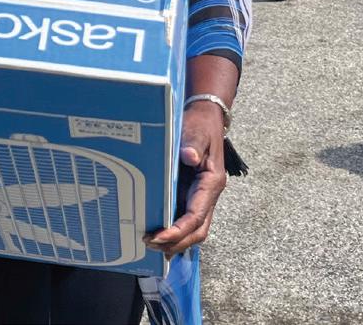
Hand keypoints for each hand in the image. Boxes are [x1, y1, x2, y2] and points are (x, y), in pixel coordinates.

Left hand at [144, 101, 226, 257]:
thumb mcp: (196, 131)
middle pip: (197, 230)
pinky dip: (174, 229)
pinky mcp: (192, 192)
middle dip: (177, 242)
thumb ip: (193, 144)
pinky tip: (158, 234)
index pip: (197, 216)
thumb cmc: (200, 124)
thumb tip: (189, 157)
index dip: (179, 230)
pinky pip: (186, 217)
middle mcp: (208, 194)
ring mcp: (201, 195)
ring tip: (151, 245)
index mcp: (212, 183)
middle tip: (151, 246)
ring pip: (193, 227)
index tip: (160, 237)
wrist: (206, 116)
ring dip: (175, 240)